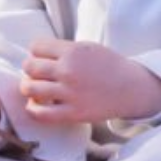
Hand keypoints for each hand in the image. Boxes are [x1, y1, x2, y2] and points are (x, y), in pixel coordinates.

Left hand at [20, 38, 140, 125]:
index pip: (36, 47)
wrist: (132, 88)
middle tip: (38, 74)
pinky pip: (40, 113)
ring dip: (29, 88)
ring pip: (29, 88)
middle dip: (31, 69)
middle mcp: (69, 70)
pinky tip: (37, 106)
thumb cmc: (109, 67)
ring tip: (36, 90)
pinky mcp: (73, 113)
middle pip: (29, 66)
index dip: (36, 52)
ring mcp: (70, 92)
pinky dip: (33, 109)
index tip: (43, 58)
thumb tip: (35, 55)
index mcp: (73, 51)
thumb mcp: (88, 48)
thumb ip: (64, 50)